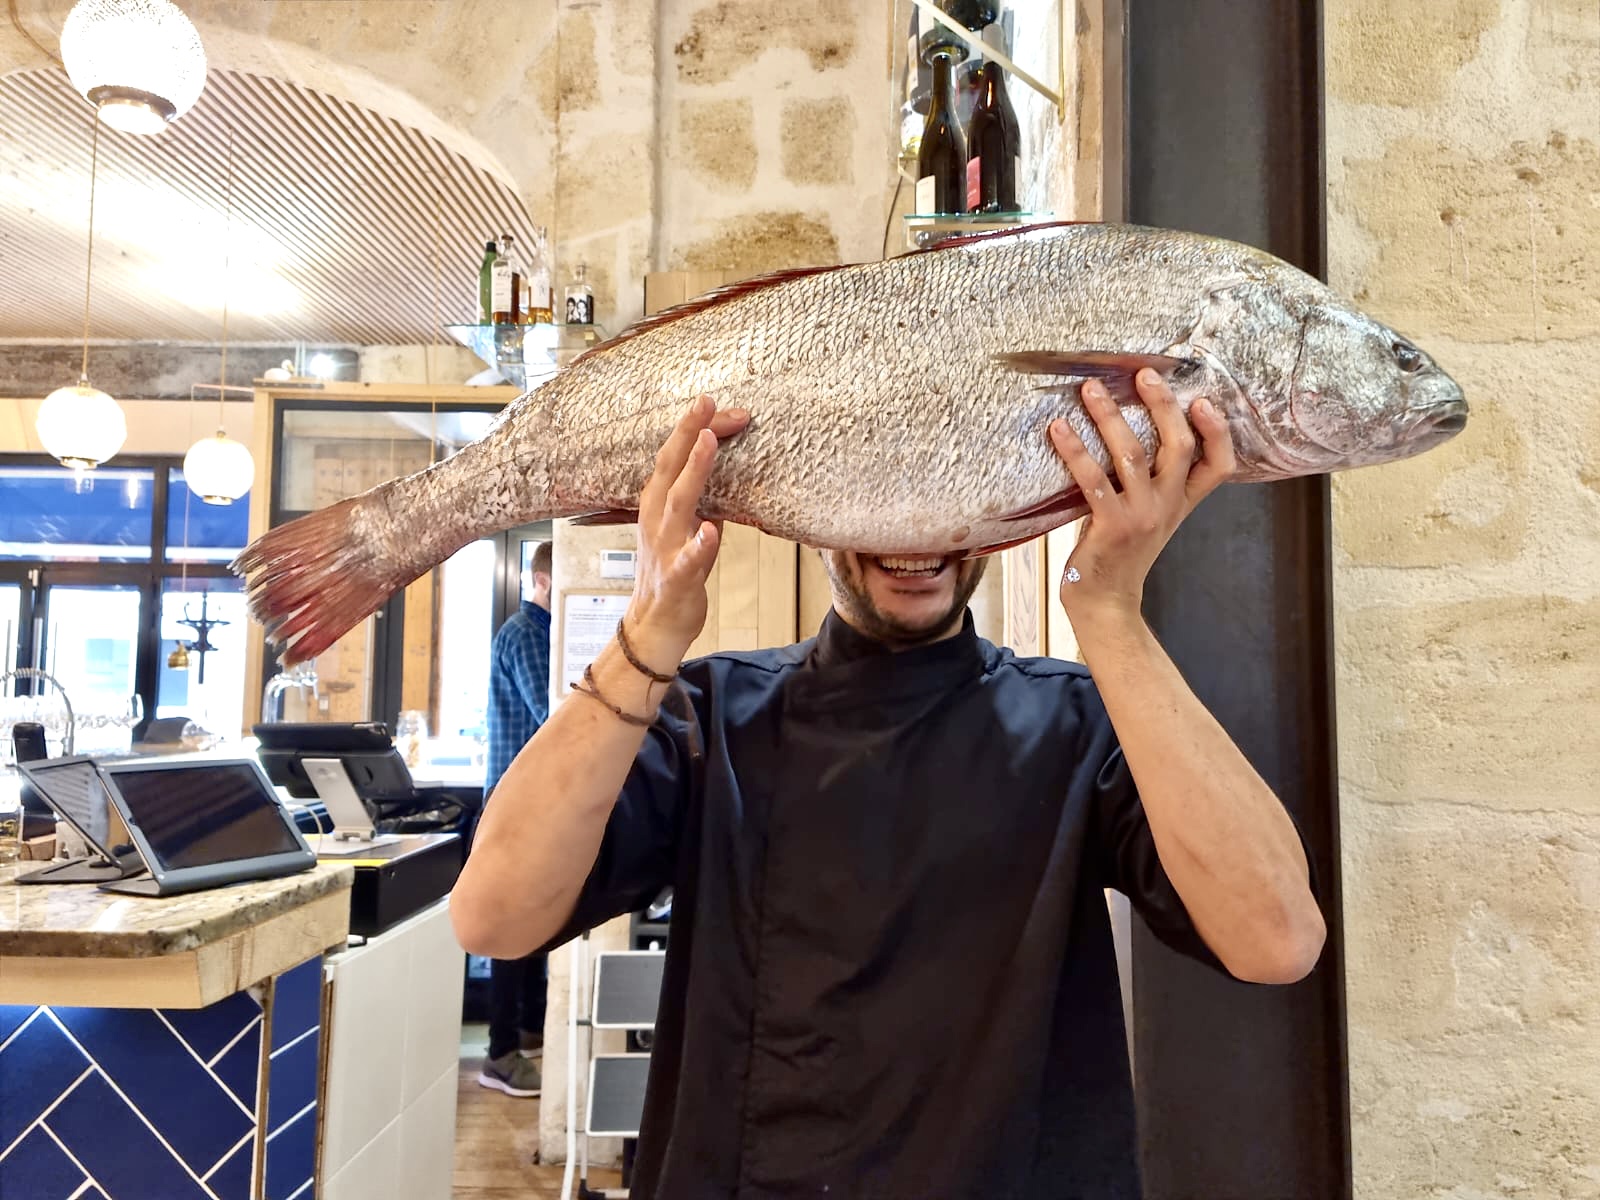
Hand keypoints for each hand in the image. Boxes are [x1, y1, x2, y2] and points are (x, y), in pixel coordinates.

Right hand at [626, 395, 749, 664]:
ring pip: (678, 503)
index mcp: (658, 503)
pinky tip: (713, 530)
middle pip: (670, 467)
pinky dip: (700, 544)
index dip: (693, 427)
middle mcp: (657, 518)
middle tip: (707, 401)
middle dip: (688, 432)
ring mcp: (665, 547)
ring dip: (694, 471)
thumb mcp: (687, 526)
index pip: (673, 456)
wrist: (654, 625)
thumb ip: (702, 498)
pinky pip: (688, 560)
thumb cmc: (672, 572)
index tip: (716, 402)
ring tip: (709, 441)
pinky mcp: (677, 578)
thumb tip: (726, 468)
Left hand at [1047, 369, 1234, 626]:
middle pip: (1179, 446)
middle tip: (1143, 373)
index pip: (1220, 464)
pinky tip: (1059, 429)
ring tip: (1090, 388)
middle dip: (1162, 405)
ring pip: (1132, 454)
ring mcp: (1142, 515)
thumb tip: (1128, 423)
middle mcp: (1168, 505)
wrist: (1105, 600)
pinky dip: (1075, 450)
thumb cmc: (1120, 550)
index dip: (1218, 431)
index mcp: (1182, 501)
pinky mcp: (1112, 525)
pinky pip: (1093, 480)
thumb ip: (1150, 479)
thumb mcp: (1148, 514)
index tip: (1204, 399)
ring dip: (1109, 417)